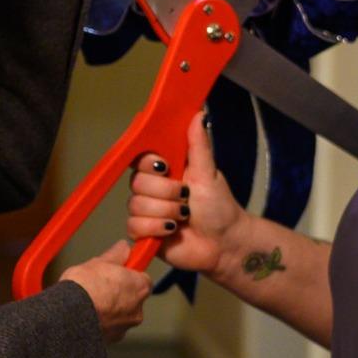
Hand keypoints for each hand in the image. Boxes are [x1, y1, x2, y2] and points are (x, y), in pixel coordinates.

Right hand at [58, 242, 152, 343]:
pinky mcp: (109, 341)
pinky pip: (107, 328)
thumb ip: (116, 255)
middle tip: (100, 285)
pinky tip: (85, 314)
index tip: (119, 270)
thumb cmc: (85, 288)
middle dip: (118, 293)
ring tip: (89, 300)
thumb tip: (123, 248)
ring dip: (108, 309)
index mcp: (140, 288)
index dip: (129, 274)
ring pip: (119, 316)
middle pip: (131, 299)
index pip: (142, 279)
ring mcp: (123, 328)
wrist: (68, 315)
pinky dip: (99, 322)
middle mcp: (137, 311)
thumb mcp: (99, 262)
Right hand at [126, 113, 248, 280]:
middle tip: (186, 198)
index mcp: (164, 170)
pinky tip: (173, 230)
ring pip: (136, 206)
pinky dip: (157, 228)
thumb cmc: (218, 207)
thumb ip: (199, 145)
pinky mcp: (143, 232)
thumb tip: (198, 114)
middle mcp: (151, 189)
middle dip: (166, 192)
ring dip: (166, 212)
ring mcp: (145, 211)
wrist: (223, 243)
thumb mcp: (209, 173)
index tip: (167, 167)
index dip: (149, 163)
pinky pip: (134, 226)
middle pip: (137, 183)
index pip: (140, 158)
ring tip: (184, 217)